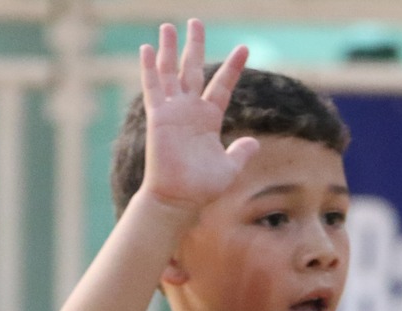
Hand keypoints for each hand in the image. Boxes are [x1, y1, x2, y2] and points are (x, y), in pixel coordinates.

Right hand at [137, 19, 258, 213]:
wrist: (180, 197)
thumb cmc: (203, 186)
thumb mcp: (229, 167)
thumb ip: (240, 152)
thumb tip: (254, 142)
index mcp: (209, 118)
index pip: (222, 85)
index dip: (232, 67)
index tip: (244, 47)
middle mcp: (190, 110)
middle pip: (194, 69)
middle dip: (195, 45)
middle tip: (196, 21)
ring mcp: (173, 111)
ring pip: (171, 72)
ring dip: (170, 49)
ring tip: (170, 26)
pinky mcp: (158, 116)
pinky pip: (153, 88)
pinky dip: (149, 68)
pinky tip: (147, 49)